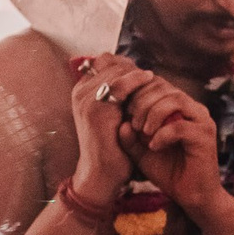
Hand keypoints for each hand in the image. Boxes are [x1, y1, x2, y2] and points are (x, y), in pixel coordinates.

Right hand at [67, 53, 144, 203]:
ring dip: (136, 73)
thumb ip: (119, 95)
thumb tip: (140, 73)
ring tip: (153, 80)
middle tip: (151, 76)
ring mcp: (86, 99)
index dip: (125, 64)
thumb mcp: (114, 115)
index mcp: (82, 91)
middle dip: (132, 67)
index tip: (144, 74)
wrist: (101, 174)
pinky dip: (137, 82)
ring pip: (116, 70)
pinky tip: (151, 84)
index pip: (104, 61)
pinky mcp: (96, 109)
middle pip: (110, 61)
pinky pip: (120, 85)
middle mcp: (80, 92)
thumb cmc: (112, 146)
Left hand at [120, 78, 226, 212]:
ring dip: (153, 113)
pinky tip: (155, 147)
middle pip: (165, 87)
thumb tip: (121, 122)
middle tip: (133, 122)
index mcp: (178, 106)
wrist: (192, 196)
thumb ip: (129, 136)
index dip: (137, 92)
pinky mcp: (206, 136)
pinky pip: (181, 126)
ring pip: (175, 99)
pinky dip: (163, 135)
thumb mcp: (140, 151)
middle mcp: (193, 108)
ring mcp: (202, 120)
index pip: (156, 83)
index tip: (124, 112)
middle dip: (142, 102)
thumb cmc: (168, 172)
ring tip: (143, 132)